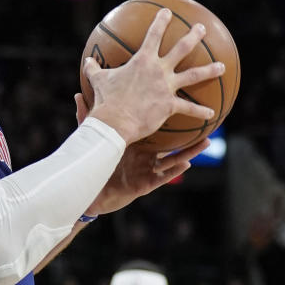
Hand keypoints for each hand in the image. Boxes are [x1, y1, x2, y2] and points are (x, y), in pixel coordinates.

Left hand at [76, 91, 207, 214]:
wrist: (88, 190)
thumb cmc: (92, 164)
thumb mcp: (92, 139)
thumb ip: (87, 118)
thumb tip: (78, 94)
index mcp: (135, 144)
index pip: (154, 128)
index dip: (165, 116)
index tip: (177, 98)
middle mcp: (144, 156)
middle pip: (170, 142)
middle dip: (187, 131)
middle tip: (205, 116)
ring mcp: (146, 170)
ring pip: (172, 160)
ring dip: (189, 152)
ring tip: (206, 142)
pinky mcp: (145, 184)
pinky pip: (163, 177)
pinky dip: (175, 171)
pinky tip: (187, 164)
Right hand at [84, 8, 223, 143]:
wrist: (114, 121)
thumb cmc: (106, 100)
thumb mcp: (98, 80)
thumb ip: (94, 69)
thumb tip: (86, 61)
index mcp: (142, 61)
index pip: (153, 35)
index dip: (161, 22)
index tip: (167, 12)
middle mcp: (158, 70)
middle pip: (182, 49)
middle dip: (194, 36)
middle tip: (202, 29)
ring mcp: (166, 87)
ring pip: (193, 75)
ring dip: (209, 70)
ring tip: (222, 66)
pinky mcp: (169, 105)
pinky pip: (188, 108)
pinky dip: (200, 111)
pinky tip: (212, 113)